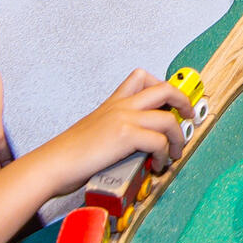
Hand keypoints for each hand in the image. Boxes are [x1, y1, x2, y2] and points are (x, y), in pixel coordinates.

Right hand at [28, 69, 192, 198]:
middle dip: (183, 101)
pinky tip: (157, 165)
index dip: (163, 85)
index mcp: (113, 103)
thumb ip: (115, 130)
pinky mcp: (125, 136)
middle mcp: (121, 106)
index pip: (141, 77)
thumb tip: (136, 144)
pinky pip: (160, 141)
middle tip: (189, 116)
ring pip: (168, 118)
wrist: (53, 164)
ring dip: (178, 138)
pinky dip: (164, 155)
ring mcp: (124, 119)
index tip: (173, 101)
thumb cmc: (69, 154)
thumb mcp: (94, 131)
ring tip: (175, 153)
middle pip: (164, 88)